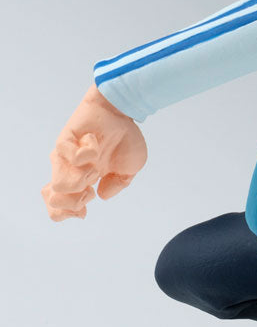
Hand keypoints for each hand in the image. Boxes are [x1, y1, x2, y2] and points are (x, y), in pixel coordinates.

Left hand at [42, 85, 147, 220]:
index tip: (85, 210)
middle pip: (55, 201)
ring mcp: (65, 158)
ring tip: (95, 166)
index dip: (69, 214)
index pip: (59, 208)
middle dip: (76, 201)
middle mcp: (69, 172)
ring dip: (82, 179)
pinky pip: (70, 157)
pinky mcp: (64, 142)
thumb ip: (119, 184)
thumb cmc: (125, 138)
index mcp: (82, 181)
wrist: (122, 112)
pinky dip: (88, 153)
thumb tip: (102, 195)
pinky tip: (95, 143)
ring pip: (60, 184)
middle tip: (91, 186)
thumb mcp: (131, 168)